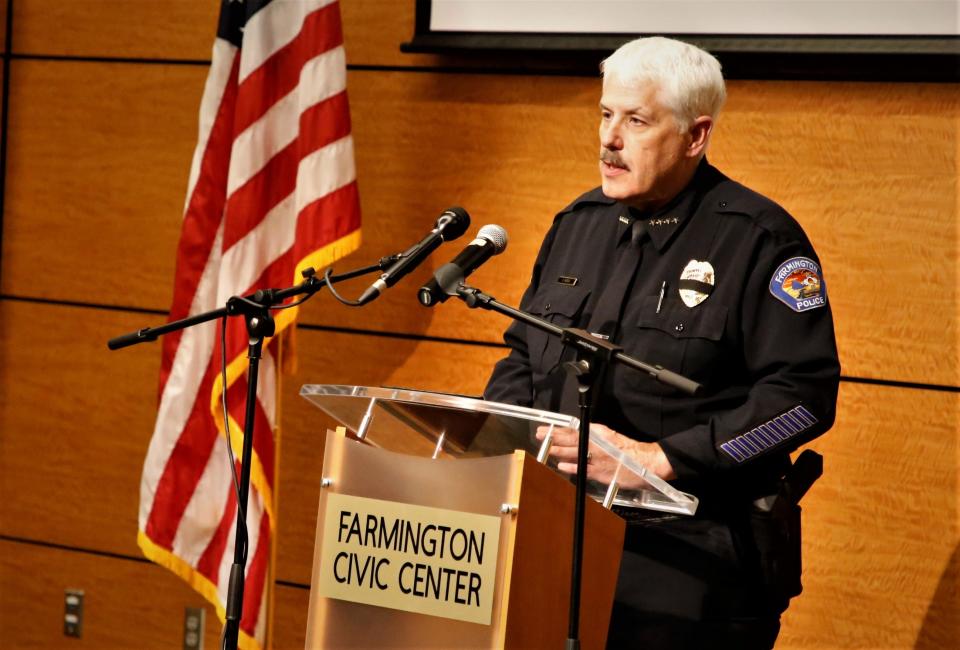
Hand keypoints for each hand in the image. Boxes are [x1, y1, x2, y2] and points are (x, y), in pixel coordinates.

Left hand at [535, 423, 675, 489]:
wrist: (647, 463)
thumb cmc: (629, 450)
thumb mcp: (610, 437)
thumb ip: (595, 436)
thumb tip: (580, 435)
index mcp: (599, 434)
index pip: (574, 430)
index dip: (558, 430)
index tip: (546, 428)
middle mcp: (596, 445)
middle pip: (570, 440)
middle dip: (553, 438)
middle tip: (539, 435)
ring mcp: (597, 459)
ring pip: (573, 453)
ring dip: (558, 451)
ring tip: (546, 448)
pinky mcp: (600, 473)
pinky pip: (582, 469)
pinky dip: (571, 467)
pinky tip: (561, 466)